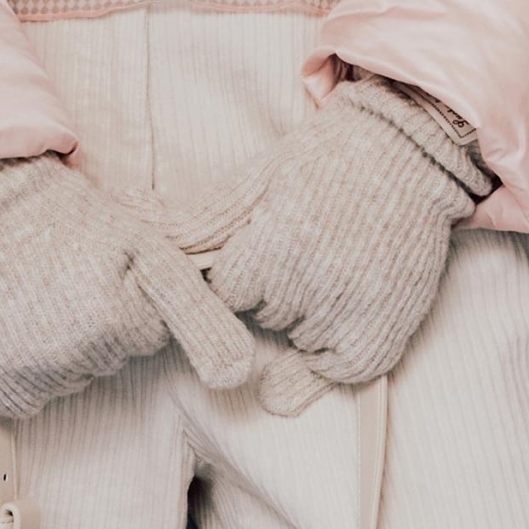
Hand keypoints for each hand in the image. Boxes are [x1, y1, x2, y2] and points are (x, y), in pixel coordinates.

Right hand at [0, 152, 258, 420]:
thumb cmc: (68, 226)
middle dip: (109, 323)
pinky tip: (15, 329)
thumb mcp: (141, 243)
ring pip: (79, 375)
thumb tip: (236, 376)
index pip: (192, 326)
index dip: (213, 345)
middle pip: (126, 352)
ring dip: (66, 347)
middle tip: (77, 282)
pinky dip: (24, 374)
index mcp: (140, 281)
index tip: (234, 372)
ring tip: (42, 299)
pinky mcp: (4, 386)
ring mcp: (48, 363)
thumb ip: (193, 304)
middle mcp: (99, 329)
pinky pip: (33, 399)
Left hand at [205, 78, 488, 398]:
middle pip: (259, 317)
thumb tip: (123, 221)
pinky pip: (334, 371)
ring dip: (303, 317)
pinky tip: (341, 305)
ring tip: (332, 267)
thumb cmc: (319, 164)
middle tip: (307, 247)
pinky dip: (332, 350)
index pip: (226, 292)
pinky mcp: (382, 338)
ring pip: (294, 342)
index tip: (269, 239)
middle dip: (273, 290)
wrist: (406, 157)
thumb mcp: (250, 184)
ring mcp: (352, 317)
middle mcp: (314, 289)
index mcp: (275, 248)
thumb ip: (191, 222)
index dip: (243, 266)